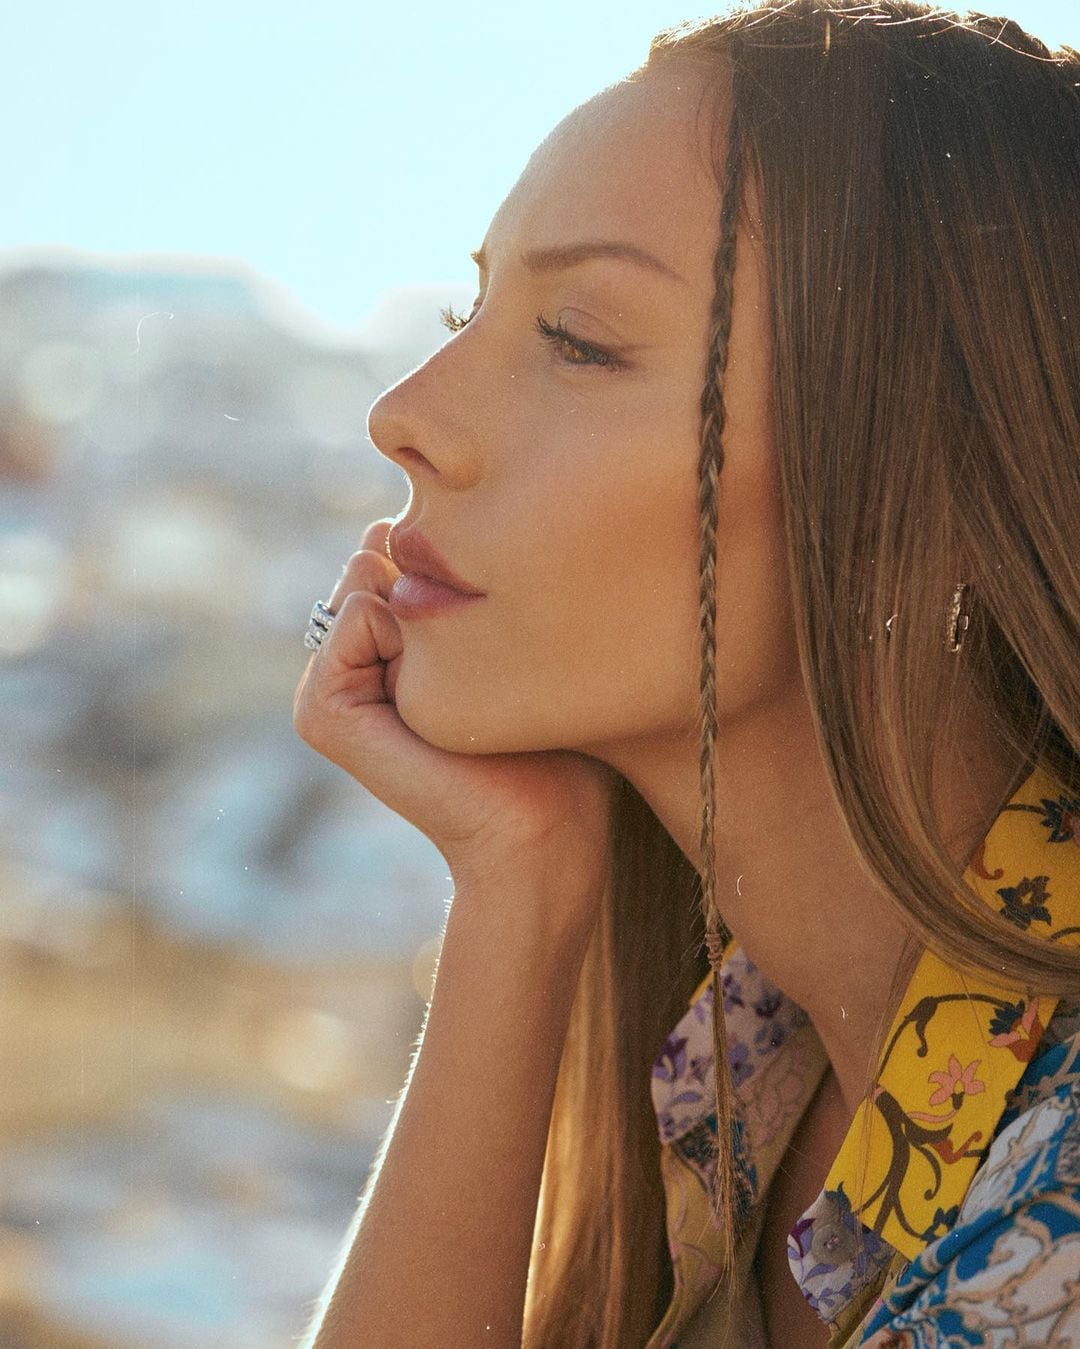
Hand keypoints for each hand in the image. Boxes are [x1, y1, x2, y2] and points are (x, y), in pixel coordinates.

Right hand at [292, 518, 618, 919]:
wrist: (543, 828)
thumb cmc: (551, 740)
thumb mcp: (507, 641)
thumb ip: (454, 585)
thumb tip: (398, 523)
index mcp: (385, 650)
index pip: (396, 546)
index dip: (454, 565)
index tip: (499, 635)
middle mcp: (350, 665)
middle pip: (378, 553)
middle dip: (438, 581)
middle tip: (481, 662)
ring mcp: (327, 688)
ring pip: (368, 575)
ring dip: (429, 608)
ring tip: (462, 682)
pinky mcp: (321, 711)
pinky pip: (358, 610)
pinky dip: (406, 632)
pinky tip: (435, 691)